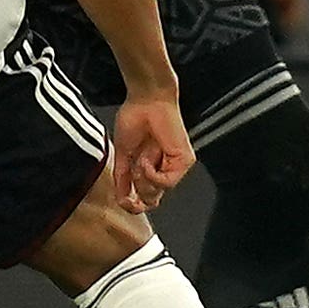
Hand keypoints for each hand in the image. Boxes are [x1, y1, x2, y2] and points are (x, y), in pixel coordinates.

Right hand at [111, 92, 192, 212]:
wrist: (145, 102)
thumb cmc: (135, 121)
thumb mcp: (123, 157)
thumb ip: (123, 181)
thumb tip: (123, 201)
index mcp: (151, 168)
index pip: (147, 198)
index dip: (134, 205)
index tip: (125, 203)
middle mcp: (165, 168)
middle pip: (151, 198)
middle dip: (137, 187)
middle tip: (135, 165)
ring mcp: (176, 165)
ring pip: (158, 192)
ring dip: (143, 178)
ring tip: (141, 158)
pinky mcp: (185, 160)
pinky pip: (167, 182)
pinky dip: (152, 175)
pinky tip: (147, 161)